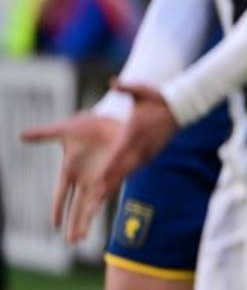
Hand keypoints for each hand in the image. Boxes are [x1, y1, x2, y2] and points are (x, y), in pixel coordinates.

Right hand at [21, 111, 119, 241]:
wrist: (115, 117)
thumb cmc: (89, 125)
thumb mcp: (65, 130)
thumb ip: (44, 134)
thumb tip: (21, 135)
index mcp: (70, 171)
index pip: (60, 195)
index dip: (57, 209)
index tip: (54, 225)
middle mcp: (84, 178)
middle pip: (76, 206)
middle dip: (73, 223)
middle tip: (71, 242)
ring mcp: (99, 177)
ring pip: (90, 205)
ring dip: (84, 221)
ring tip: (80, 238)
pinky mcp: (114, 173)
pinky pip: (105, 192)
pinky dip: (99, 204)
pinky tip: (95, 214)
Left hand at [70, 82, 178, 243]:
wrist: (181, 108)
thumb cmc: (159, 99)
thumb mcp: (142, 91)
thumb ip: (125, 88)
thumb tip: (113, 81)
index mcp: (134, 132)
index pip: (119, 153)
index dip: (108, 168)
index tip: (97, 180)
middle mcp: (140, 145)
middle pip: (122, 169)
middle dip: (108, 185)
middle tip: (94, 201)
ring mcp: (147, 151)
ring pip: (128, 171)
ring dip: (115, 184)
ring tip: (100, 200)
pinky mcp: (151, 153)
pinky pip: (135, 168)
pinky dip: (124, 177)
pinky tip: (115, 186)